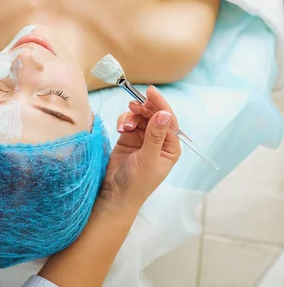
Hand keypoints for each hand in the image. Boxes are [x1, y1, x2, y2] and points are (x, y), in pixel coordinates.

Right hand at [97, 86, 181, 212]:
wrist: (115, 194)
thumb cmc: (137, 183)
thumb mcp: (148, 159)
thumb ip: (155, 135)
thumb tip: (164, 114)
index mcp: (170, 147)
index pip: (168, 121)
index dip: (160, 105)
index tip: (150, 92)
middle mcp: (159, 141)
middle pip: (154, 116)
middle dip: (144, 109)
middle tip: (132, 105)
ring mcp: (143, 139)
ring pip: (140, 117)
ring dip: (131, 117)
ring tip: (124, 126)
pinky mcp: (128, 139)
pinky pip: (128, 122)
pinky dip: (124, 122)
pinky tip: (121, 129)